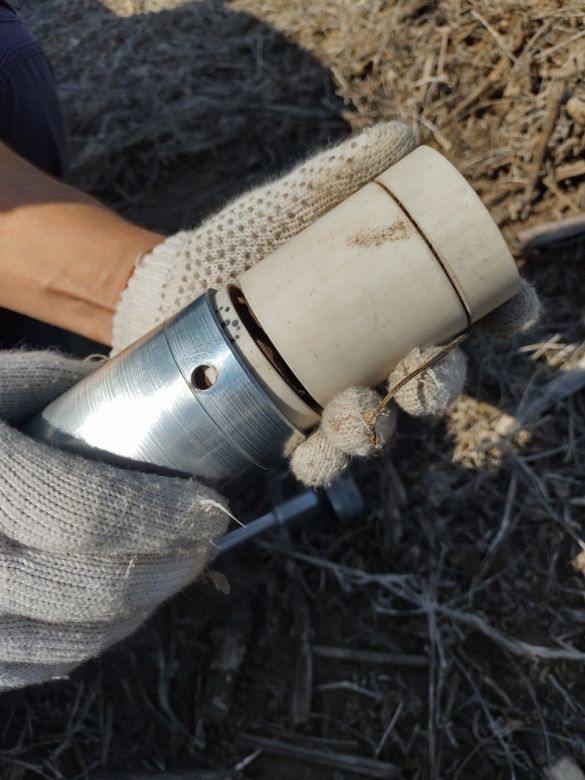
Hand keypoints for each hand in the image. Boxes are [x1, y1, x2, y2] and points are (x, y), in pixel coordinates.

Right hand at [0, 350, 227, 690]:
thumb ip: (58, 388)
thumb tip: (143, 405)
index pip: (85, 512)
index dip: (162, 517)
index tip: (211, 508)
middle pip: (88, 589)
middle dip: (165, 569)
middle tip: (201, 544)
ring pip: (64, 643)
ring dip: (134, 614)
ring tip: (166, 578)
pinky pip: (25, 671)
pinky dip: (79, 647)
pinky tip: (106, 617)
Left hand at [114, 122, 539, 486]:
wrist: (172, 286)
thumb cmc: (242, 243)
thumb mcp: (290, 205)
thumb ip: (339, 174)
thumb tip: (401, 137)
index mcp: (387, 308)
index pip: (460, 316)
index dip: (498, 317)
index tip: (512, 312)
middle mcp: (371, 357)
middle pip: (428, 381)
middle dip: (436, 387)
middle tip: (423, 382)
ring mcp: (331, 396)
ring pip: (374, 426)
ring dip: (376, 431)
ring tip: (356, 419)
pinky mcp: (289, 426)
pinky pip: (316, 456)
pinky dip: (320, 461)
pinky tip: (313, 454)